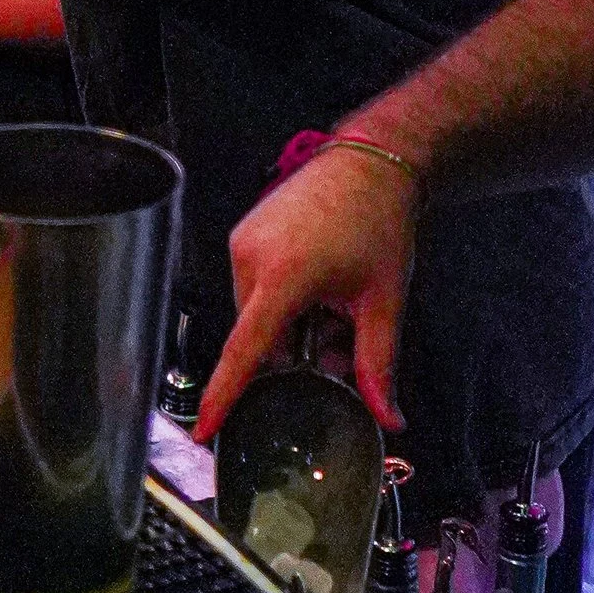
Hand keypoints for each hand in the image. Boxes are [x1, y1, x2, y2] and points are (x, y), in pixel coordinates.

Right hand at [192, 145, 424, 441]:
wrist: (370, 161)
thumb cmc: (379, 225)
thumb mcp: (382, 301)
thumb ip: (378, 365)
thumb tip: (390, 419)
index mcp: (284, 276)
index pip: (246, 350)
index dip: (224, 395)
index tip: (203, 431)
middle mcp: (251, 258)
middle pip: (258, 336)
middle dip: (292, 352)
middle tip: (336, 338)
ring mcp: (242, 241)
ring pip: (255, 313)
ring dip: (286, 323)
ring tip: (328, 302)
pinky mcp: (242, 232)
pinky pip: (252, 286)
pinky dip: (278, 298)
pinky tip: (314, 280)